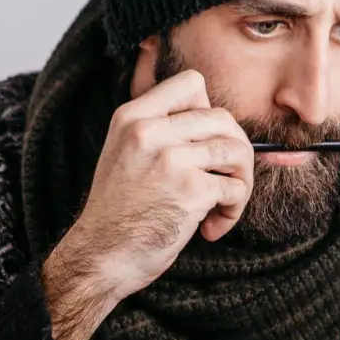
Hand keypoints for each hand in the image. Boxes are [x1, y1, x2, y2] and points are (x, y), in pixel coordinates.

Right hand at [42, 69, 252, 339]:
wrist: (100, 257)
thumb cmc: (118, 213)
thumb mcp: (124, 153)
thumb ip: (158, 131)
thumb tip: (216, 123)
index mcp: (132, 117)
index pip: (191, 82)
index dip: (208, 111)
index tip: (201, 143)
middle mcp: (150, 131)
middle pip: (223, 118)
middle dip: (235, 151)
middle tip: (224, 179)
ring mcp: (171, 159)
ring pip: (237, 151)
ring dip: (240, 182)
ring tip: (221, 206)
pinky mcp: (191, 190)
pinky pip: (236, 188)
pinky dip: (233, 210)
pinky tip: (211, 228)